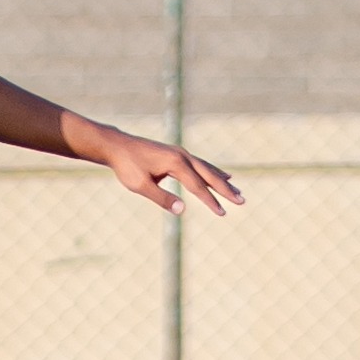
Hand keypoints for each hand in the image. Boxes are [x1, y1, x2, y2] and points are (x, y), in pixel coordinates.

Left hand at [96, 129, 242, 217]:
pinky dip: (212, 171)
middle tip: (242, 201)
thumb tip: (182, 211)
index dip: (211, 201)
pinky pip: (200, 164)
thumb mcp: (140, 186)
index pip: (197, 186)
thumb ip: (162, 198)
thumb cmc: (127, 167)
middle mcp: (182, 156)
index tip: (222, 213)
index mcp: (175, 164)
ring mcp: (181, 153)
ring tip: (236, 190)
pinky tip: (221, 175)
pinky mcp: (177, 154)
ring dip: (222, 180)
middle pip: (209, 175)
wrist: (117, 146)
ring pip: (207, 168)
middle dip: (225, 190)